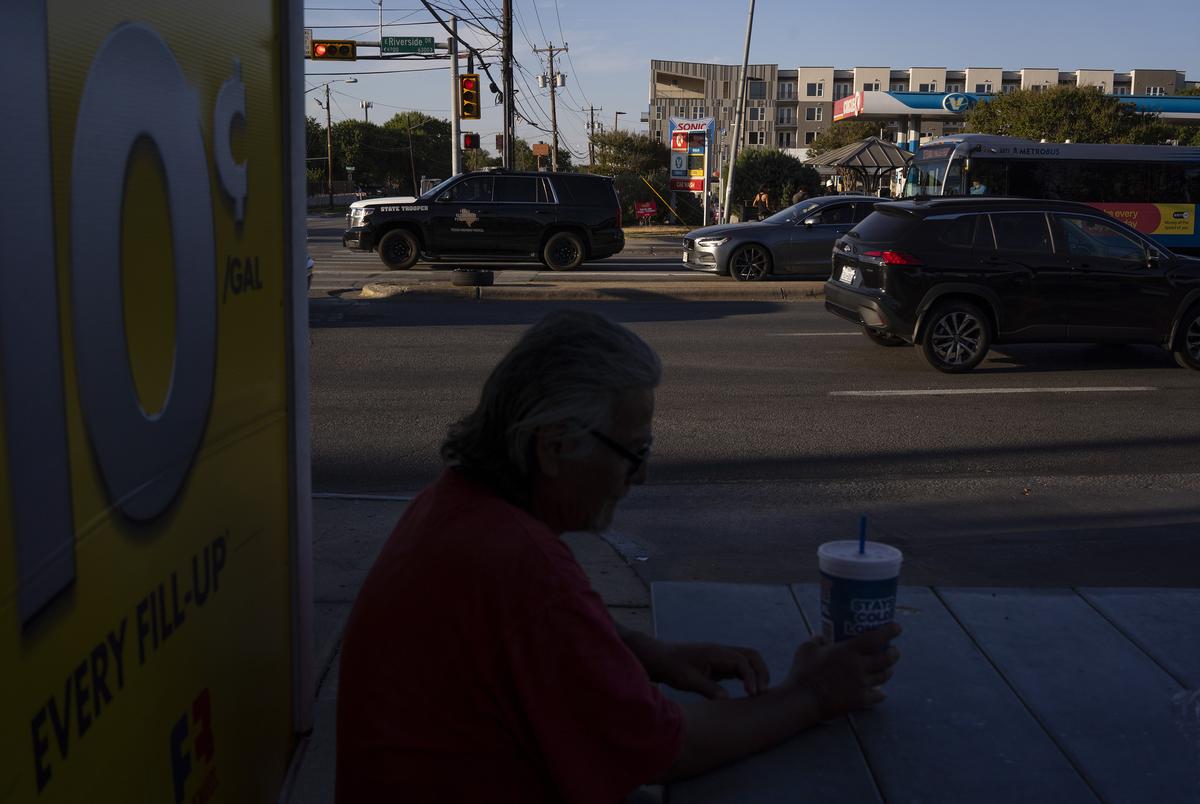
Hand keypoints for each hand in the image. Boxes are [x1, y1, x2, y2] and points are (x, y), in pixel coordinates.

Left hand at [641, 640, 769, 699]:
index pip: (741, 661)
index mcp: (715, 652)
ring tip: (759, 693)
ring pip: (747, 659)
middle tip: (763, 693)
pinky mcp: (718, 663)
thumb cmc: (671, 667)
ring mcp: (721, 655)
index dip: (750, 677)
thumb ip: (708, 689)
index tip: (752, 693)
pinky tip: (748, 691)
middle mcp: (721, 651)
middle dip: (761, 672)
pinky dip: (748, 676)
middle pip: (751, 655)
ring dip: (756, 673)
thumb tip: (726, 699)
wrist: (659, 657)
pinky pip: (739, 666)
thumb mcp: (687, 680)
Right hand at [786, 623, 901, 718]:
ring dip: (888, 671)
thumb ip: (817, 640)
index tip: (897, 627)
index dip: (889, 631)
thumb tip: (823, 637)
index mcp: (848, 651)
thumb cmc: (803, 672)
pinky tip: (880, 692)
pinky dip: (880, 693)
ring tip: (888, 668)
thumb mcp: (806, 648)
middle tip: (893, 650)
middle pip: (887, 659)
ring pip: (884, 676)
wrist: (802, 700)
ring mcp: (861, 685)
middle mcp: (859, 667)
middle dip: (894, 653)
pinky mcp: (860, 701)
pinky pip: (877, 696)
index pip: (876, 638)